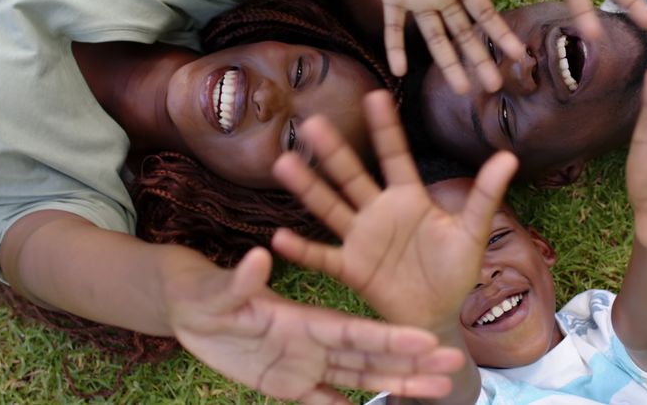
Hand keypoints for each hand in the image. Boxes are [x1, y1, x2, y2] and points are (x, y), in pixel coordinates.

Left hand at [167, 248, 464, 402]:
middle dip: (413, 362)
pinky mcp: (289, 385)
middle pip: (372, 356)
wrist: (193, 310)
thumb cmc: (207, 292)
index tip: (426, 338)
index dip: (390, 337)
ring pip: (361, 379)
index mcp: (307, 320)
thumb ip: (244, 280)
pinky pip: (324, 402)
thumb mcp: (222, 288)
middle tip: (453, 366)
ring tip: (437, 391)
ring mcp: (306, 365)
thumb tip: (259, 256)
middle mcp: (316, 342)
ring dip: (398, 384)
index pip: (357, 332)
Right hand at [272, 90, 518, 327]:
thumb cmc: (454, 270)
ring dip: (309, 188)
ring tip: (283, 163)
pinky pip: (323, 257)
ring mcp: (361, 239)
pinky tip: (280, 237)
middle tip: (312, 122)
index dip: (386, 128)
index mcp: (409, 198)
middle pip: (352, 176)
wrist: (438, 315)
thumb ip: (484, 195)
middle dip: (333, 152)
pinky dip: (303, 249)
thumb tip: (508, 156)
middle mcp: (379, 212)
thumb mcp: (472, 231)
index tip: (375, 95)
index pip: (395, 156)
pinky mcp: (352, 268)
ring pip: (331, 207)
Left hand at [371, 0, 524, 93]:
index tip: (517, 55)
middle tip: (494, 87)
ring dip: (448, 63)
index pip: (484, 14)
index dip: (500, 35)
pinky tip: (399, 69)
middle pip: (463, 34)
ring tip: (462, 90)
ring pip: (435, 37)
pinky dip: (395, 47)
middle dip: (479, 59)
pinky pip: (393, 26)